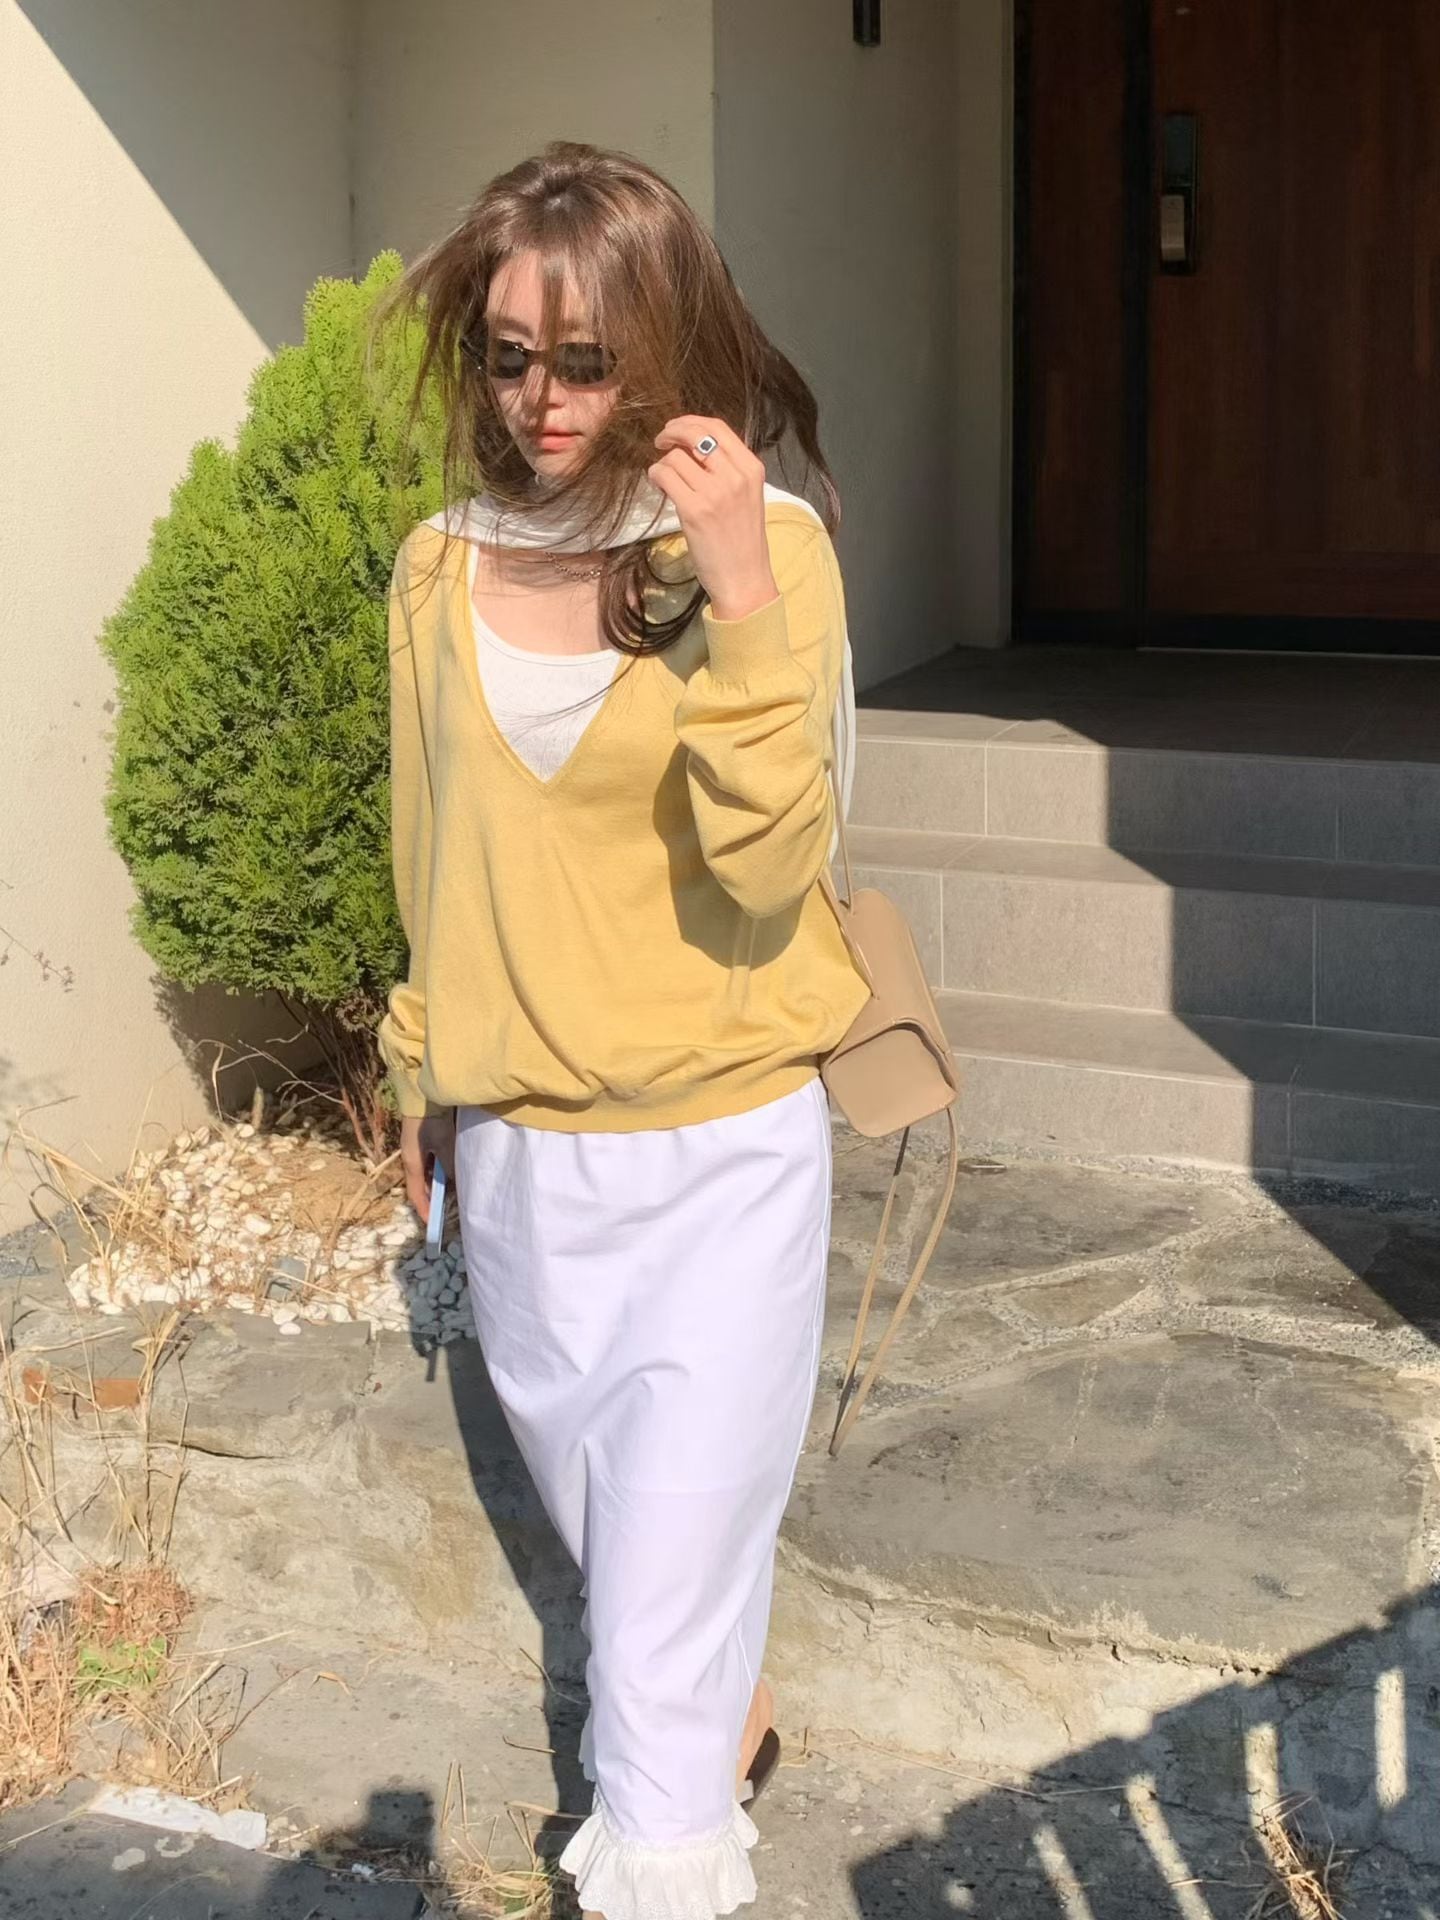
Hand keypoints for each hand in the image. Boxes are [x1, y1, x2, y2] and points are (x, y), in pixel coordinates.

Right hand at [399, 1110, 455, 1222]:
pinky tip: (452, 1171)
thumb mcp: (443, 1144)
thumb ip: (450, 1165)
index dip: (424, 1210)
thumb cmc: (431, 1120)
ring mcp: (417, 1151)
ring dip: (439, 1184)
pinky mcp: (424, 1142)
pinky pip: (432, 1163)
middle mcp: (412, 1159)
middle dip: (433, 1198)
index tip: (432, 1224)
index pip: (416, 1194)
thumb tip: (454, 1181)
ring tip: (454, 1191)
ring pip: (428, 1175)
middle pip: (422, 1185)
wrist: (424, 1095)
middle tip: (448, 1208)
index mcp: (412, 1163)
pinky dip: (441, 1171)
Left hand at [648, 416, 777, 620]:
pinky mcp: (695, 511)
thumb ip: (727, 469)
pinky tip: (660, 486)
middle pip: (695, 433)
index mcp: (752, 468)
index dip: (691, 421)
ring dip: (663, 463)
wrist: (744, 579)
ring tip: (664, 478)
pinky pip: (665, 476)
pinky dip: (656, 476)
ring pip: (676, 457)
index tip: (676, 429)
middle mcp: (736, 476)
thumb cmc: (743, 541)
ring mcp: (715, 493)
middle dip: (672, 431)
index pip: (718, 427)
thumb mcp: (747, 496)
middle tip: (661, 441)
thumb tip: (691, 446)